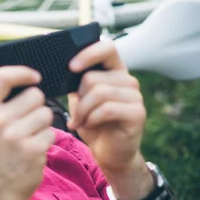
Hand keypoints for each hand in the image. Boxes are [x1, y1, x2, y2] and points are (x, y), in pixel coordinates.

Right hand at [0, 66, 55, 199]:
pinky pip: (51, 132)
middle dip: (37, 106)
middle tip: (27, 123)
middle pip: (34, 95)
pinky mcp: (32, 149)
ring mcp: (13, 136)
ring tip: (29, 138)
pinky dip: (47, 140)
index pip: (1, 77)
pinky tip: (34, 150)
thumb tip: (26, 79)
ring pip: (46, 112)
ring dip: (43, 124)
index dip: (22, 72)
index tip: (34, 77)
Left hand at [67, 41, 145, 174]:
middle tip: (75, 113)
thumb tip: (62, 64)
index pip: (107, 47)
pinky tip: (89, 125)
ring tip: (79, 121)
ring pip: (98, 92)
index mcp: (114, 71)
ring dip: (82, 110)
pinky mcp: (137, 113)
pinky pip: (107, 108)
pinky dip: (91, 118)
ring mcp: (135, 96)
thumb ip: (75, 80)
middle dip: (78, 98)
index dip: (88, 53)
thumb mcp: (80, 98)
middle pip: (93, 77)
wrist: (108, 152)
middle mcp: (128, 80)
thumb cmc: (92, 123)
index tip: (70, 67)